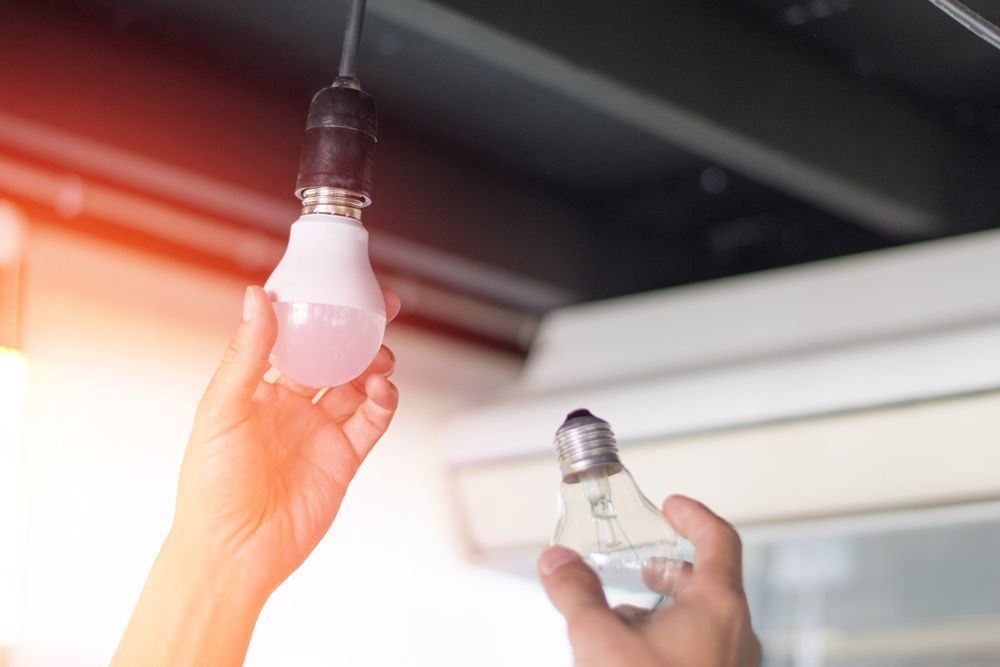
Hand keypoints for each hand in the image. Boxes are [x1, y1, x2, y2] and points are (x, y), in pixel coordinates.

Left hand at [173, 285, 400, 595]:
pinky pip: (372, 421)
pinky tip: (383, 390)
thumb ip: (246, 354)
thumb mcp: (221, 410)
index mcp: (258, 392)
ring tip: (380, 357)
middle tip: (380, 309)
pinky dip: (384, 402)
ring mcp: (320, 433)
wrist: (233, 553)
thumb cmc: (211, 488)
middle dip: (358, 332)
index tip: (336, 287)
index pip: (293, 340)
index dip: (317, 312)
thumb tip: (255, 298)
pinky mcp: (345, 459)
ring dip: (374, 365)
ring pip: (358, 386)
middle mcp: (292, 408)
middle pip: (334, 358)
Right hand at [538, 495, 761, 666]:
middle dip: (671, 569)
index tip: (671, 505)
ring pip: (704, 622)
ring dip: (666, 609)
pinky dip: (670, 641)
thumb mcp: (599, 641)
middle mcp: (736, 634)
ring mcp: (732, 666)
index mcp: (718, 607)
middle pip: (710, 582)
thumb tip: (556, 560)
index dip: (694, 516)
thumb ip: (576, 593)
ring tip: (624, 616)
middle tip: (644, 564)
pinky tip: (631, 658)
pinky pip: (701, 652)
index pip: (719, 540)